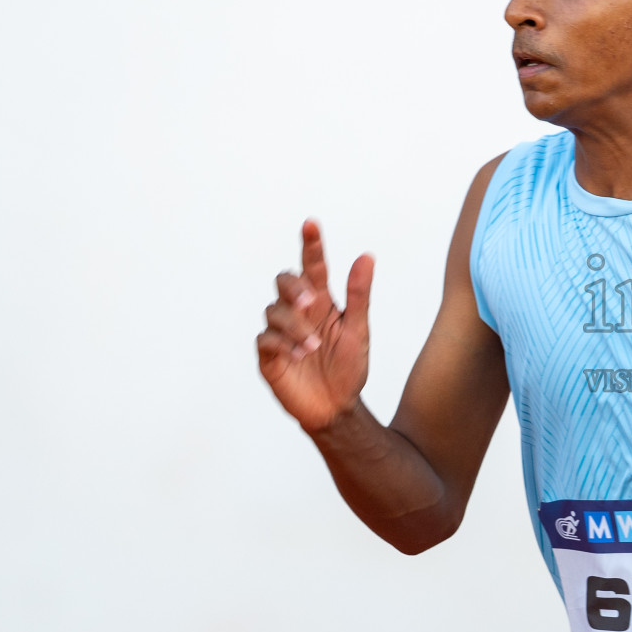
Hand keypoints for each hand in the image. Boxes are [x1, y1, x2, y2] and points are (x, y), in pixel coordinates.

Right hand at [256, 219, 373, 432]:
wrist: (337, 407)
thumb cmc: (349, 367)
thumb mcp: (359, 330)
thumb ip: (360, 294)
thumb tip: (366, 256)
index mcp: (322, 302)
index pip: (313, 266)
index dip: (311, 245)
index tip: (311, 224)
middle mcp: (298, 313)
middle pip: (284, 282)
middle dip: (293, 287)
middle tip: (310, 301)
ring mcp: (281, 333)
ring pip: (274, 312)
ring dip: (294, 326)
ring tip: (313, 346)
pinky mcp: (269, 356)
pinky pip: (265, 340)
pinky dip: (283, 344)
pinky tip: (300, 355)